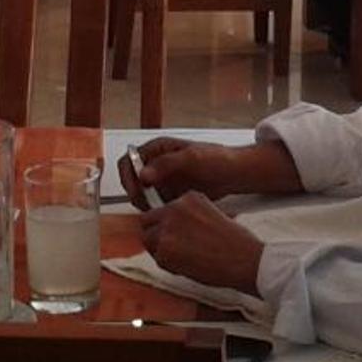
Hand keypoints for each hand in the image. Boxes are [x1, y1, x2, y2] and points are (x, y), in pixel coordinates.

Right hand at [123, 138, 254, 206]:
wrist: (233, 174)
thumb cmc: (217, 159)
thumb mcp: (192, 157)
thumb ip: (166, 164)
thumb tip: (143, 174)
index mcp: (157, 149)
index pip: (129, 160)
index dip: (128, 176)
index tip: (136, 190)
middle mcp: (155, 164)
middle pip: (131, 180)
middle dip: (135, 193)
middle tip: (147, 204)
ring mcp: (161, 180)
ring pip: (141, 194)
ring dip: (145, 204)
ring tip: (159, 209)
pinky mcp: (169, 194)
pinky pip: (154, 204)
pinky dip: (156, 210)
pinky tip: (167, 212)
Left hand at [137, 193, 264, 294]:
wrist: (244, 259)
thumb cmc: (236, 242)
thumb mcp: (213, 213)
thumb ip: (190, 215)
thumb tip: (176, 226)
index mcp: (188, 198)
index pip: (162, 208)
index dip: (164, 223)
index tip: (172, 233)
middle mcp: (174, 209)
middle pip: (147, 220)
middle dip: (156, 234)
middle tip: (172, 248)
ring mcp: (167, 229)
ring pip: (148, 239)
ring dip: (160, 250)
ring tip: (183, 258)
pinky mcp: (164, 250)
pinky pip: (157, 258)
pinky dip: (168, 265)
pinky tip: (188, 265)